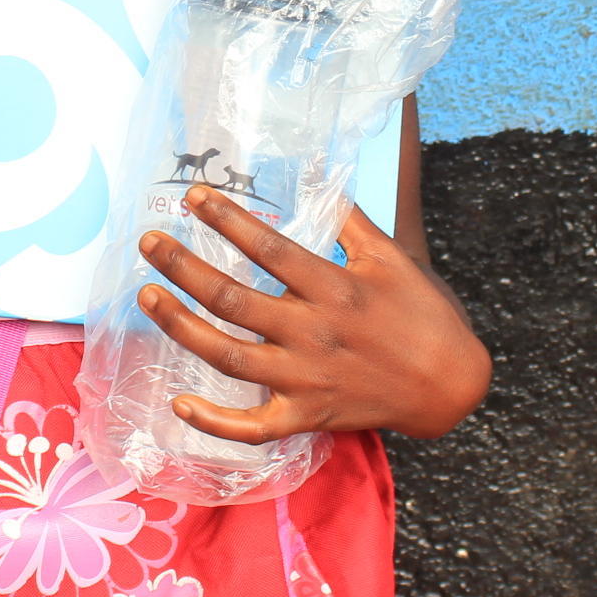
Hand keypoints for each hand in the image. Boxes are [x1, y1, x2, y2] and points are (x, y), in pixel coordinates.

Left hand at [135, 185, 491, 442]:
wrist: (449, 383)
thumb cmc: (419, 312)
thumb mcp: (390, 256)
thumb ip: (347, 217)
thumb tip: (316, 170)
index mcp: (334, 288)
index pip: (269, 248)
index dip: (227, 220)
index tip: (193, 196)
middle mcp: (314, 333)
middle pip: (233, 299)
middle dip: (183, 267)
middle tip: (149, 241)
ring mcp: (307, 379)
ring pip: (228, 356)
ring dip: (181, 326)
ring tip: (146, 296)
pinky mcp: (307, 415)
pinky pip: (252, 427)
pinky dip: (214, 421)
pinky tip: (179, 402)